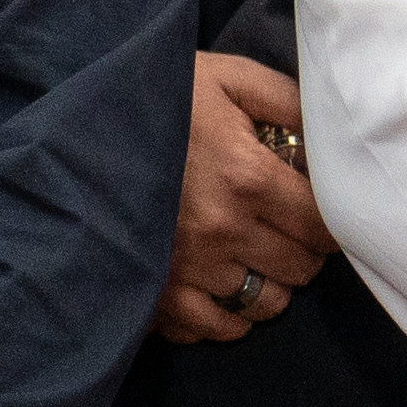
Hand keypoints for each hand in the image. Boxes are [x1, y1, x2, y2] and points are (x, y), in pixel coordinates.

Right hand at [154, 53, 331, 344]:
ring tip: (253, 257)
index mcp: (248, 177)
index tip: (315, 209)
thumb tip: (333, 133)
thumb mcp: (226, 78)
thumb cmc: (157, 99)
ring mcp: (188, 271)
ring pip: (264, 304)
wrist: (72, 131)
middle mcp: (223, 232)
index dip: (331, 220)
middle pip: (300, 268)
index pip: (325, 225)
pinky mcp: (157, 297)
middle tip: (283, 229)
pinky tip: (219, 285)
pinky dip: (226, 314)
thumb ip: (287, 100)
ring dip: (269, 284)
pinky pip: (214, 328)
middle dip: (302, 249)